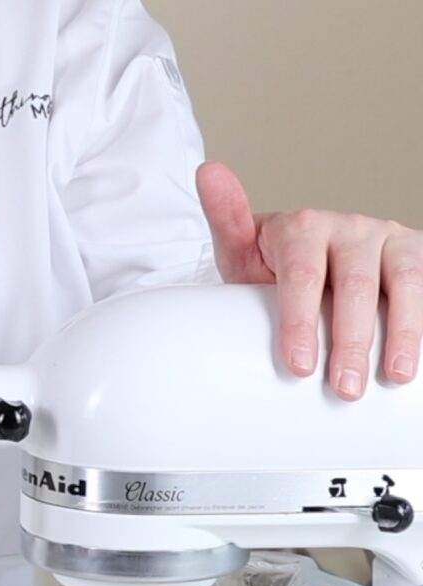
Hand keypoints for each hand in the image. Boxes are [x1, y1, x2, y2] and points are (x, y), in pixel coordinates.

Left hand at [196, 161, 422, 400]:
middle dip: (350, 342)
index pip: (303, 275)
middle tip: (344, 388)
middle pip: (354, 285)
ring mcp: (388, 241)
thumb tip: (209, 173)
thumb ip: (227, 220)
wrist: (305, 259)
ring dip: (402, 333)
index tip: (299, 366)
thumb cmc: (271, 266)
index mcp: (304, 227)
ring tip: (395, 376)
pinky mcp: (416, 256)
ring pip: (405, 282)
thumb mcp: (242, 250)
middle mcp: (350, 228)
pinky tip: (419, 358)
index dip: (301, 322)